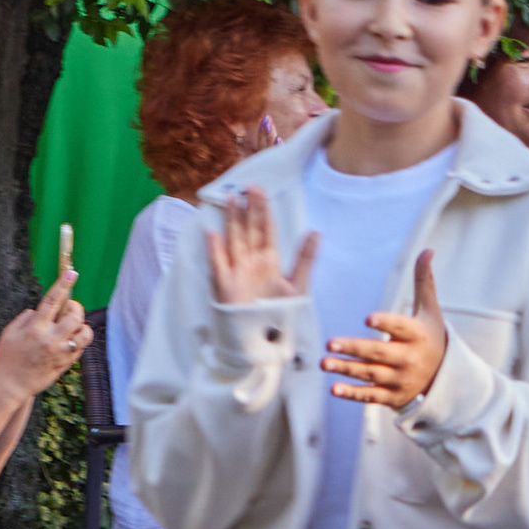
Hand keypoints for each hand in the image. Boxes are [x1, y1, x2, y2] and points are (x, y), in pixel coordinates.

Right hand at [0, 272, 90, 397]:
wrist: (10, 386)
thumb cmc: (7, 357)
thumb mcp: (10, 333)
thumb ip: (26, 318)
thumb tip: (39, 310)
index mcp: (35, 328)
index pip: (52, 301)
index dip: (63, 284)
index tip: (72, 273)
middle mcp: (50, 339)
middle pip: (75, 316)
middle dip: (75, 308)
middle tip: (69, 309)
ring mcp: (60, 353)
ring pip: (84, 333)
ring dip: (81, 326)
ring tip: (72, 327)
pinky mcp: (65, 364)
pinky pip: (80, 348)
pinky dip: (78, 341)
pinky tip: (68, 341)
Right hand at [206, 184, 315, 309]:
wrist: (263, 341)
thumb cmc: (279, 314)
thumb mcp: (298, 286)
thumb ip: (305, 259)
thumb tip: (316, 231)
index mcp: (268, 260)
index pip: (265, 229)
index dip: (263, 210)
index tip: (261, 190)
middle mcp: (251, 262)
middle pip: (249, 230)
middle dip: (249, 209)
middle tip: (249, 187)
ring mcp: (237, 272)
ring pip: (234, 241)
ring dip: (232, 221)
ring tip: (232, 200)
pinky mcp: (225, 286)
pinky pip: (218, 265)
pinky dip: (214, 250)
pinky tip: (212, 234)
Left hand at [325, 246, 449, 410]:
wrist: (444, 377)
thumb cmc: (430, 335)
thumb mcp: (429, 310)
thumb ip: (423, 281)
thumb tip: (427, 249)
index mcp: (418, 335)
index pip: (400, 327)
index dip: (385, 323)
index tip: (367, 318)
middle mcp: (409, 358)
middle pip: (379, 352)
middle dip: (354, 348)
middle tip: (329, 342)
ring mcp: (400, 380)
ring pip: (371, 374)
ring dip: (346, 369)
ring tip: (324, 363)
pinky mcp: (392, 396)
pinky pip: (370, 395)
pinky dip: (353, 394)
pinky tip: (334, 388)